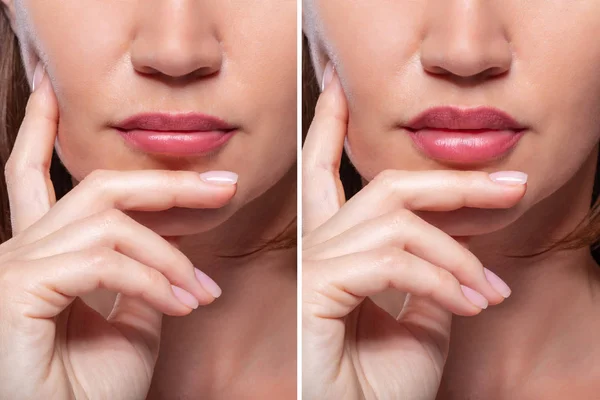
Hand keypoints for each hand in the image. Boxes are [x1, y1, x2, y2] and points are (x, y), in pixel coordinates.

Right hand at [0, 66, 235, 399]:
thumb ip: (142, 274)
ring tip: (202, 293)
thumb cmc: (92, 389)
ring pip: (112, 225)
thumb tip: (168, 247)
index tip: (56, 95)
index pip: (37, 178)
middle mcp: (21, 249)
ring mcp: (14, 266)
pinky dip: (154, 281)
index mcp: (43, 253)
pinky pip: (105, 261)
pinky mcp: (17, 287)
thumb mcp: (131, 319)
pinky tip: (181, 306)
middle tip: (223, 186)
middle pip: (99, 189)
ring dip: (171, 258)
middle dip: (168, 184)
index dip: (45, 133)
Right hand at [302, 65, 525, 399]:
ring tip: (489, 291)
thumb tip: (453, 233)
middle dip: (451, 182)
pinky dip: (441, 278)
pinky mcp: (316, 287)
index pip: (325, 173)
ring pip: (396, 222)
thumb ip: (431, 263)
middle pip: (384, 186)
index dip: (331, 127)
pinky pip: (390, 260)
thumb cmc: (386, 379)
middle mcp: (318, 247)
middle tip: (511, 186)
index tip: (338, 87)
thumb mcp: (425, 311)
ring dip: (457, 255)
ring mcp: (314, 265)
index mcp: (336, 247)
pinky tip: (468, 304)